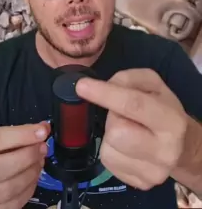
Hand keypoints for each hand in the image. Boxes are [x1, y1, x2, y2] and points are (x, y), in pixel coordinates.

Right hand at [0, 121, 49, 208]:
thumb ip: (11, 137)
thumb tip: (42, 130)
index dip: (22, 135)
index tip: (42, 131)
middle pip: (0, 168)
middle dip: (27, 157)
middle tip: (42, 149)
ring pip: (7, 190)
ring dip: (29, 175)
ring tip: (39, 163)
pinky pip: (11, 205)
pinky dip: (27, 191)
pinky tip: (33, 179)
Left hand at [76, 68, 188, 190]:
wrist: (180, 145)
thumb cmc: (162, 108)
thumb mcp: (151, 83)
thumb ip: (127, 79)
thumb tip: (104, 87)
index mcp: (171, 121)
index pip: (133, 105)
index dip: (106, 94)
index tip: (82, 86)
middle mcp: (165, 151)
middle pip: (117, 131)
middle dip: (113, 118)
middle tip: (124, 114)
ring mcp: (154, 173)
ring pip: (108, 149)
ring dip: (111, 135)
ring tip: (127, 130)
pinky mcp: (141, 184)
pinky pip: (108, 162)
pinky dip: (111, 149)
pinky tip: (126, 145)